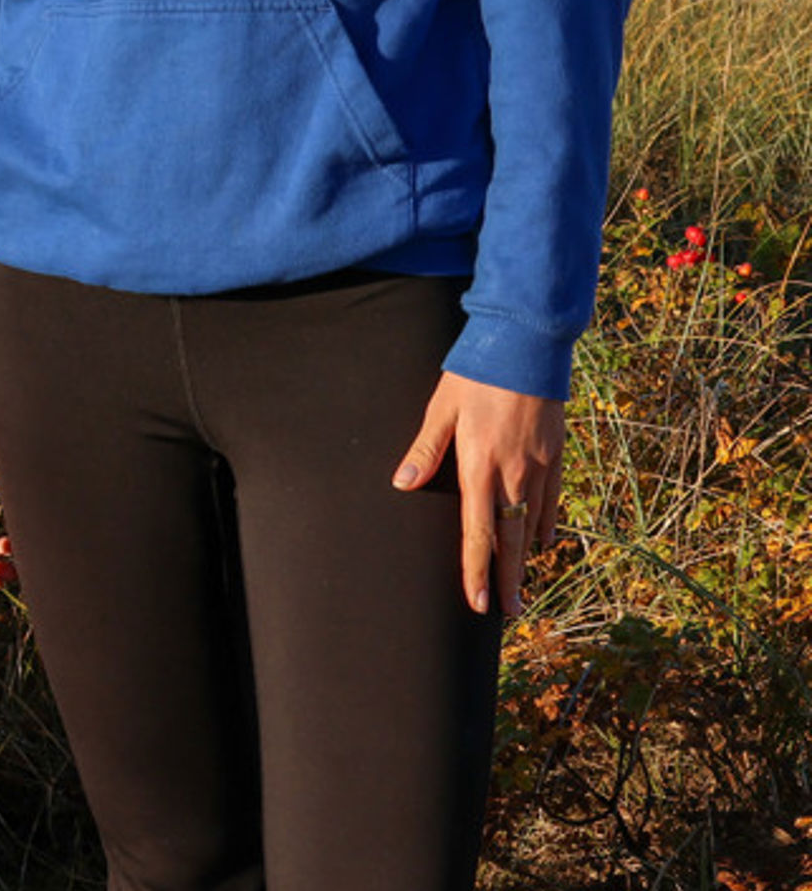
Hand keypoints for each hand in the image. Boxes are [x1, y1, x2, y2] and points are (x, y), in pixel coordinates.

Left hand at [393, 369, 564, 615]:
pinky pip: (552, 501)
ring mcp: (539, 466)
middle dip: (508, 579)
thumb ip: (425, 449)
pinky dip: (547, 525)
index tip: (478, 602)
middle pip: (511, 539)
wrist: (526, 345)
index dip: (476, 570)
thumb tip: (402, 484)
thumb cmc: (476, 373)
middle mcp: (513, 473)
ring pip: (533, 524)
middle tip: (508, 612)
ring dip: (527, 558)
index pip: (477, 531)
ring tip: (522, 587)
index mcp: (480, 465)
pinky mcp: (556, 454)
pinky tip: (543, 541)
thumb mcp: (442, 407)